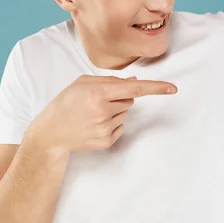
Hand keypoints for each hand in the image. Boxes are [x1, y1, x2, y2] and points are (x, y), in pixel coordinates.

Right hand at [25, 75, 177, 152]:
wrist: (50, 134)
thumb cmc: (65, 104)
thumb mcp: (82, 84)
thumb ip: (109, 81)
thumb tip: (134, 82)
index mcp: (97, 93)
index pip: (134, 89)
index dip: (155, 87)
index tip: (173, 88)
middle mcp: (103, 111)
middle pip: (130, 99)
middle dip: (119, 97)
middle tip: (96, 102)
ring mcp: (105, 128)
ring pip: (126, 113)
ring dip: (114, 111)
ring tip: (92, 114)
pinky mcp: (107, 141)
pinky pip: (121, 126)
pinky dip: (112, 123)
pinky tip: (94, 125)